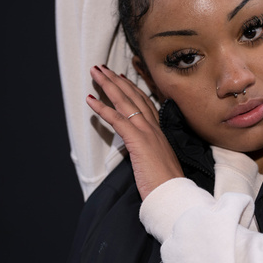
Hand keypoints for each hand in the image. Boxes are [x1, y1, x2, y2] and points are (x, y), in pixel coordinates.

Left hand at [86, 65, 183, 199]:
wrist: (172, 193)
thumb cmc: (165, 183)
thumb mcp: (157, 162)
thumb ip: (149, 152)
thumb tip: (140, 153)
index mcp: (159, 132)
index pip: (145, 103)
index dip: (132, 89)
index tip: (121, 78)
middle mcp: (154, 127)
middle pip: (134, 97)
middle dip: (117, 80)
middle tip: (102, 68)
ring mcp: (147, 132)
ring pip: (125, 102)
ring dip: (108, 86)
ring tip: (95, 73)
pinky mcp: (138, 141)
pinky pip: (117, 119)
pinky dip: (102, 108)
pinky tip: (90, 100)